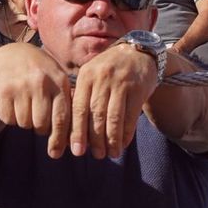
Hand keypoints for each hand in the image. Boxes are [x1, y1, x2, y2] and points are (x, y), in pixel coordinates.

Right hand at [0, 44, 73, 156]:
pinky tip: (14, 104)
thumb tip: (74, 140)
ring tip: (26, 106)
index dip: (59, 139)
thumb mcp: (59, 81)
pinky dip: (11, 118)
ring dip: (25, 122)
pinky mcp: (3, 91)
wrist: (14, 55)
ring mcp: (20, 86)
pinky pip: (8, 119)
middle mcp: (40, 83)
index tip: (57, 153)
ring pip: (24, 123)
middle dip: (40, 128)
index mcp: (58, 82)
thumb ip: (67, 106)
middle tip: (38, 118)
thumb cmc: (43, 74)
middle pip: (41, 124)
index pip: (61, 118)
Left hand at [68, 41, 160, 159]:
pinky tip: (123, 143)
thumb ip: (82, 95)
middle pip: (96, 115)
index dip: (77, 132)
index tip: (76, 150)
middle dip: (95, 139)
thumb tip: (70, 128)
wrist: (138, 51)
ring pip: (113, 118)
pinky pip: (131, 116)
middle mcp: (102, 78)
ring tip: (111, 154)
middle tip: (96, 155)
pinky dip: (126, 133)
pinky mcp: (137, 88)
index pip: (79, 108)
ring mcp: (121, 83)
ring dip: (112, 139)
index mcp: (86, 76)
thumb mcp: (92, 74)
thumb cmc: (109, 69)